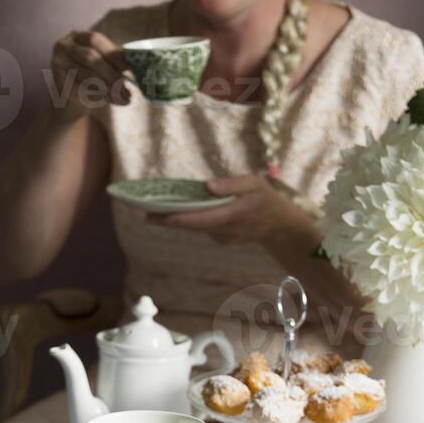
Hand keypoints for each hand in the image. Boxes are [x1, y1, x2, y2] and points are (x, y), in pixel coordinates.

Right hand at [50, 30, 131, 113]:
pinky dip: (101, 97)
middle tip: (129, 86)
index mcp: (76, 36)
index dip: (113, 52)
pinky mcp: (59, 85)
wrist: (73, 101)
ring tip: (126, 97)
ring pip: (87, 76)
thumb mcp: (104, 64)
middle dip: (112, 73)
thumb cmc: (92, 78)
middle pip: (90, 57)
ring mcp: (58, 65)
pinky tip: (115, 101)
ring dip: (110, 88)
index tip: (131, 66)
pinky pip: (82, 91)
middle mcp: (63, 47)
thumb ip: (115, 60)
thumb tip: (138, 62)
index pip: (95, 39)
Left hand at [149, 174, 300, 244]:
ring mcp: (223, 237)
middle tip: (144, 214)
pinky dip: (192, 220)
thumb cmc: (265, 198)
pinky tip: (181, 211)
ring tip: (155, 210)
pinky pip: (203, 228)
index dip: (176, 218)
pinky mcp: (222, 239)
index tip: (155, 217)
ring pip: (196, 228)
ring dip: (177, 220)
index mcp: (232, 215)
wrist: (279, 224)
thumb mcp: (253, 184)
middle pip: (191, 226)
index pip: (199, 219)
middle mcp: (225, 230)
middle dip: (168, 221)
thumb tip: (207, 186)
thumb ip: (231, 185)